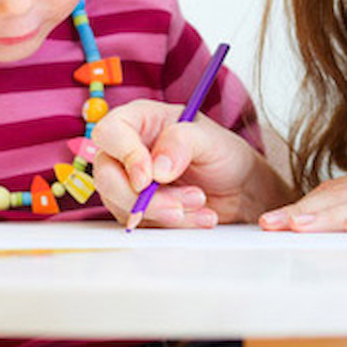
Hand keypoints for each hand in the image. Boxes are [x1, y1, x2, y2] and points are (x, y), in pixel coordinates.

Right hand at [92, 100, 293, 227]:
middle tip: (179, 204)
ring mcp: (130, 182)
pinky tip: (200, 217)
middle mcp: (129, 151)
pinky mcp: (139, 210)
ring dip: (162, 212)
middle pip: (106, 175)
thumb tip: (157, 168)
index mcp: (141, 120)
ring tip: (201, 203)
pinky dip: (171, 226)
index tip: (148, 179)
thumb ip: (183, 143)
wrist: (240, 188)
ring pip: (122, 205)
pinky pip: (141, 224)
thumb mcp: (210, 140)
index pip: (110, 132)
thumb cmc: (223, 153)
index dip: (125, 156)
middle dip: (143, 198)